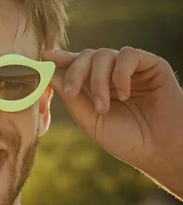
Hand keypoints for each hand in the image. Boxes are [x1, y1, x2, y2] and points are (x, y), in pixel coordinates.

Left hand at [42, 47, 182, 173]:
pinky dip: (120, 74)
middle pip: (87, 56)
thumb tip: (51, 77)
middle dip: (76, 73)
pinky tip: (123, 93)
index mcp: (98, 86)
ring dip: (98, 80)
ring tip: (104, 106)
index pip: (78, 66)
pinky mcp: (151, 65)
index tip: (45, 56)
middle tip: (72, 93)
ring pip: (104, 54)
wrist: (158, 150)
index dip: (62, 59)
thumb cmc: (127, 140)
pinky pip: (128, 55)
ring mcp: (132, 69)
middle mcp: (113, 74)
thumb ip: (73, 100)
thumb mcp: (92, 122)